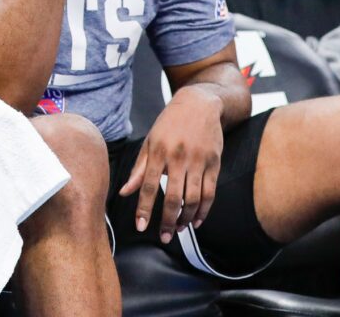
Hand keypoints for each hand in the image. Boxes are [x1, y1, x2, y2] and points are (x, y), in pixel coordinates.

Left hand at [120, 86, 224, 242]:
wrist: (200, 103)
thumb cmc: (170, 123)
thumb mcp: (150, 141)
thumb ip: (139, 169)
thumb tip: (124, 192)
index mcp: (159, 151)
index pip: (149, 186)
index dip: (145, 209)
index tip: (141, 226)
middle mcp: (179, 157)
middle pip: (174, 197)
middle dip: (168, 221)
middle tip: (164, 237)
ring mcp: (199, 160)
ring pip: (194, 198)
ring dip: (187, 218)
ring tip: (179, 230)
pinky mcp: (215, 163)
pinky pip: (210, 192)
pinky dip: (205, 210)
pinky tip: (197, 221)